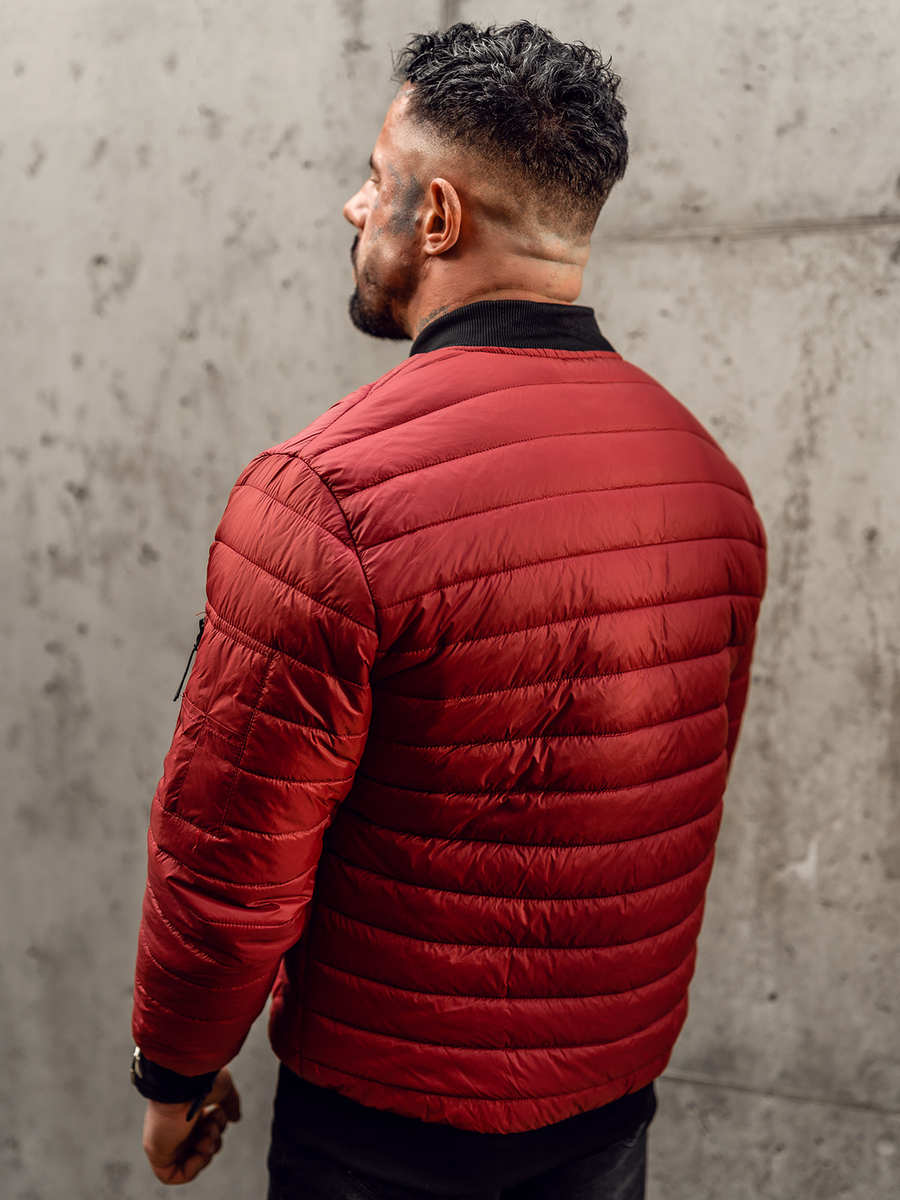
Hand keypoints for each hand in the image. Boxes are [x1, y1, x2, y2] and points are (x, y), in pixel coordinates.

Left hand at [141, 1068, 240, 1184]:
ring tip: (205, 1136)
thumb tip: (235, 1117)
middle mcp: (178, 1126)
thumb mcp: (222, 1088)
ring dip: (207, 1152)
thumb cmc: (199, 1081)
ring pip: (192, 1161)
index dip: (217, 1128)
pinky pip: (172, 1175)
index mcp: (189, 1111)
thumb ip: (229, 1102)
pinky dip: (191, 1170)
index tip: (219, 1114)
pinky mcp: (159, 1154)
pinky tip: (199, 1155)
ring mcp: (169, 1140)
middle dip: (214, 1141)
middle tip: (211, 1128)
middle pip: (202, 1146)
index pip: (206, 1130)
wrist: (182, 1084)